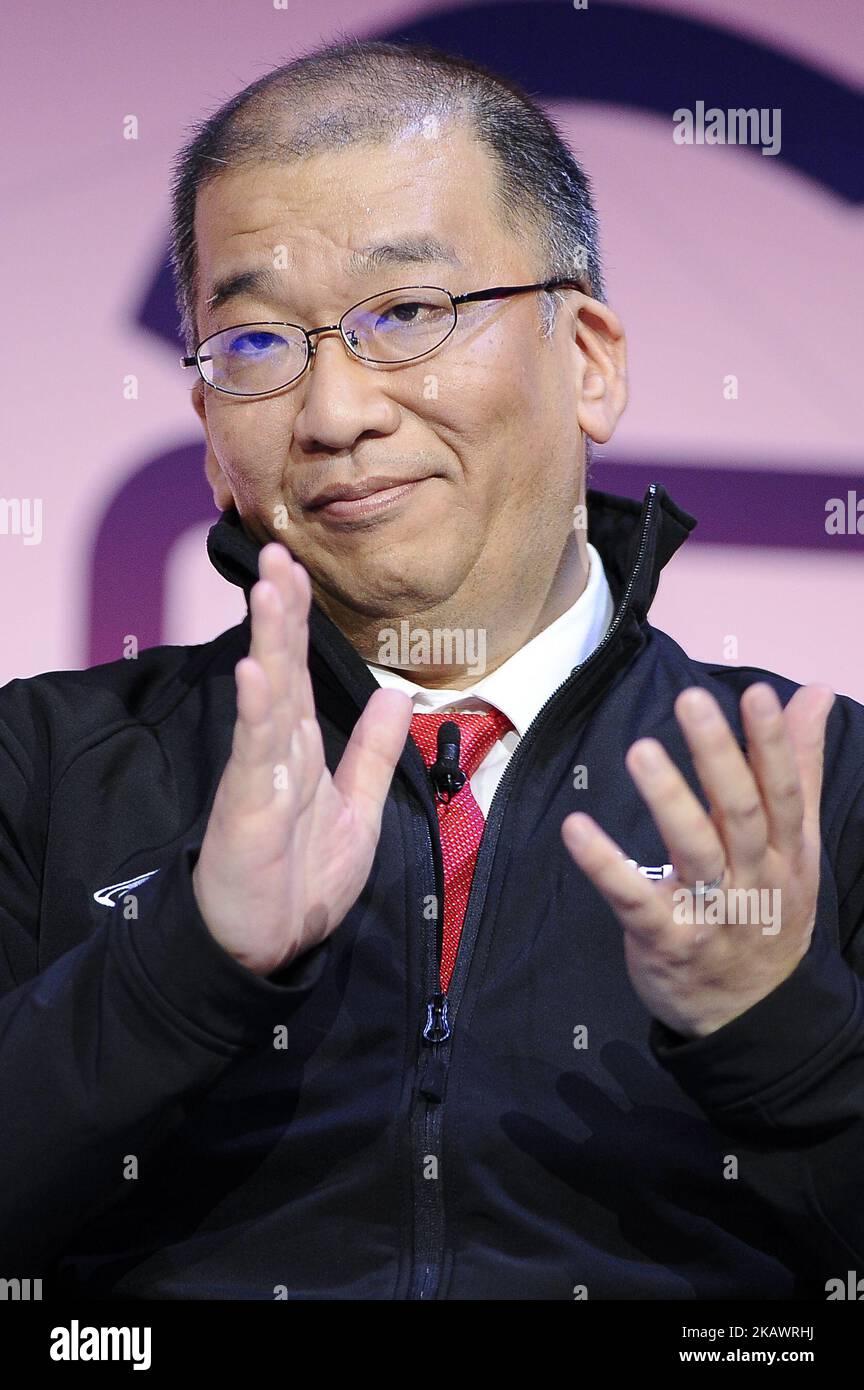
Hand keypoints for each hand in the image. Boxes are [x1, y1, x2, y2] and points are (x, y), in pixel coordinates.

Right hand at [192, 542, 412, 976]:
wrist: (270, 948)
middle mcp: (276, 751)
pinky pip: (255, 754)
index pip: (303, 671)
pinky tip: (255, 675)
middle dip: (281, 611)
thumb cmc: (304, 883)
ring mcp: (259, 776)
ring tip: (268, 590)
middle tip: (276, 554)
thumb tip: (391, 695)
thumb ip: (369, 754)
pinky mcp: (247, 808)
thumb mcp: (357, 811)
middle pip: (283, 668)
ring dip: (268, 643)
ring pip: (268, 697)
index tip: (297, 567)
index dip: (301, 619)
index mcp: (301, 749)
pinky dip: (257, 713)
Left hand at [561, 682, 835, 1036]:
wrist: (756, 1015)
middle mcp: (754, 877)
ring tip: (642, 751)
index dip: (774, 743)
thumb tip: (815, 693)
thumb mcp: (796, 844)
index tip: (759, 694)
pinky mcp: (666, 941)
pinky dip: (606, 865)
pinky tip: (577, 828)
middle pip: (739, 812)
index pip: (784, 790)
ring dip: (669, 802)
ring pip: (694, 852)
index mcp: (785, 849)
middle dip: (719, 756)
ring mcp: (712, 913)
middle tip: (691, 701)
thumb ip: (800, 766)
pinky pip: (635, 900)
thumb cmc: (769, 910)